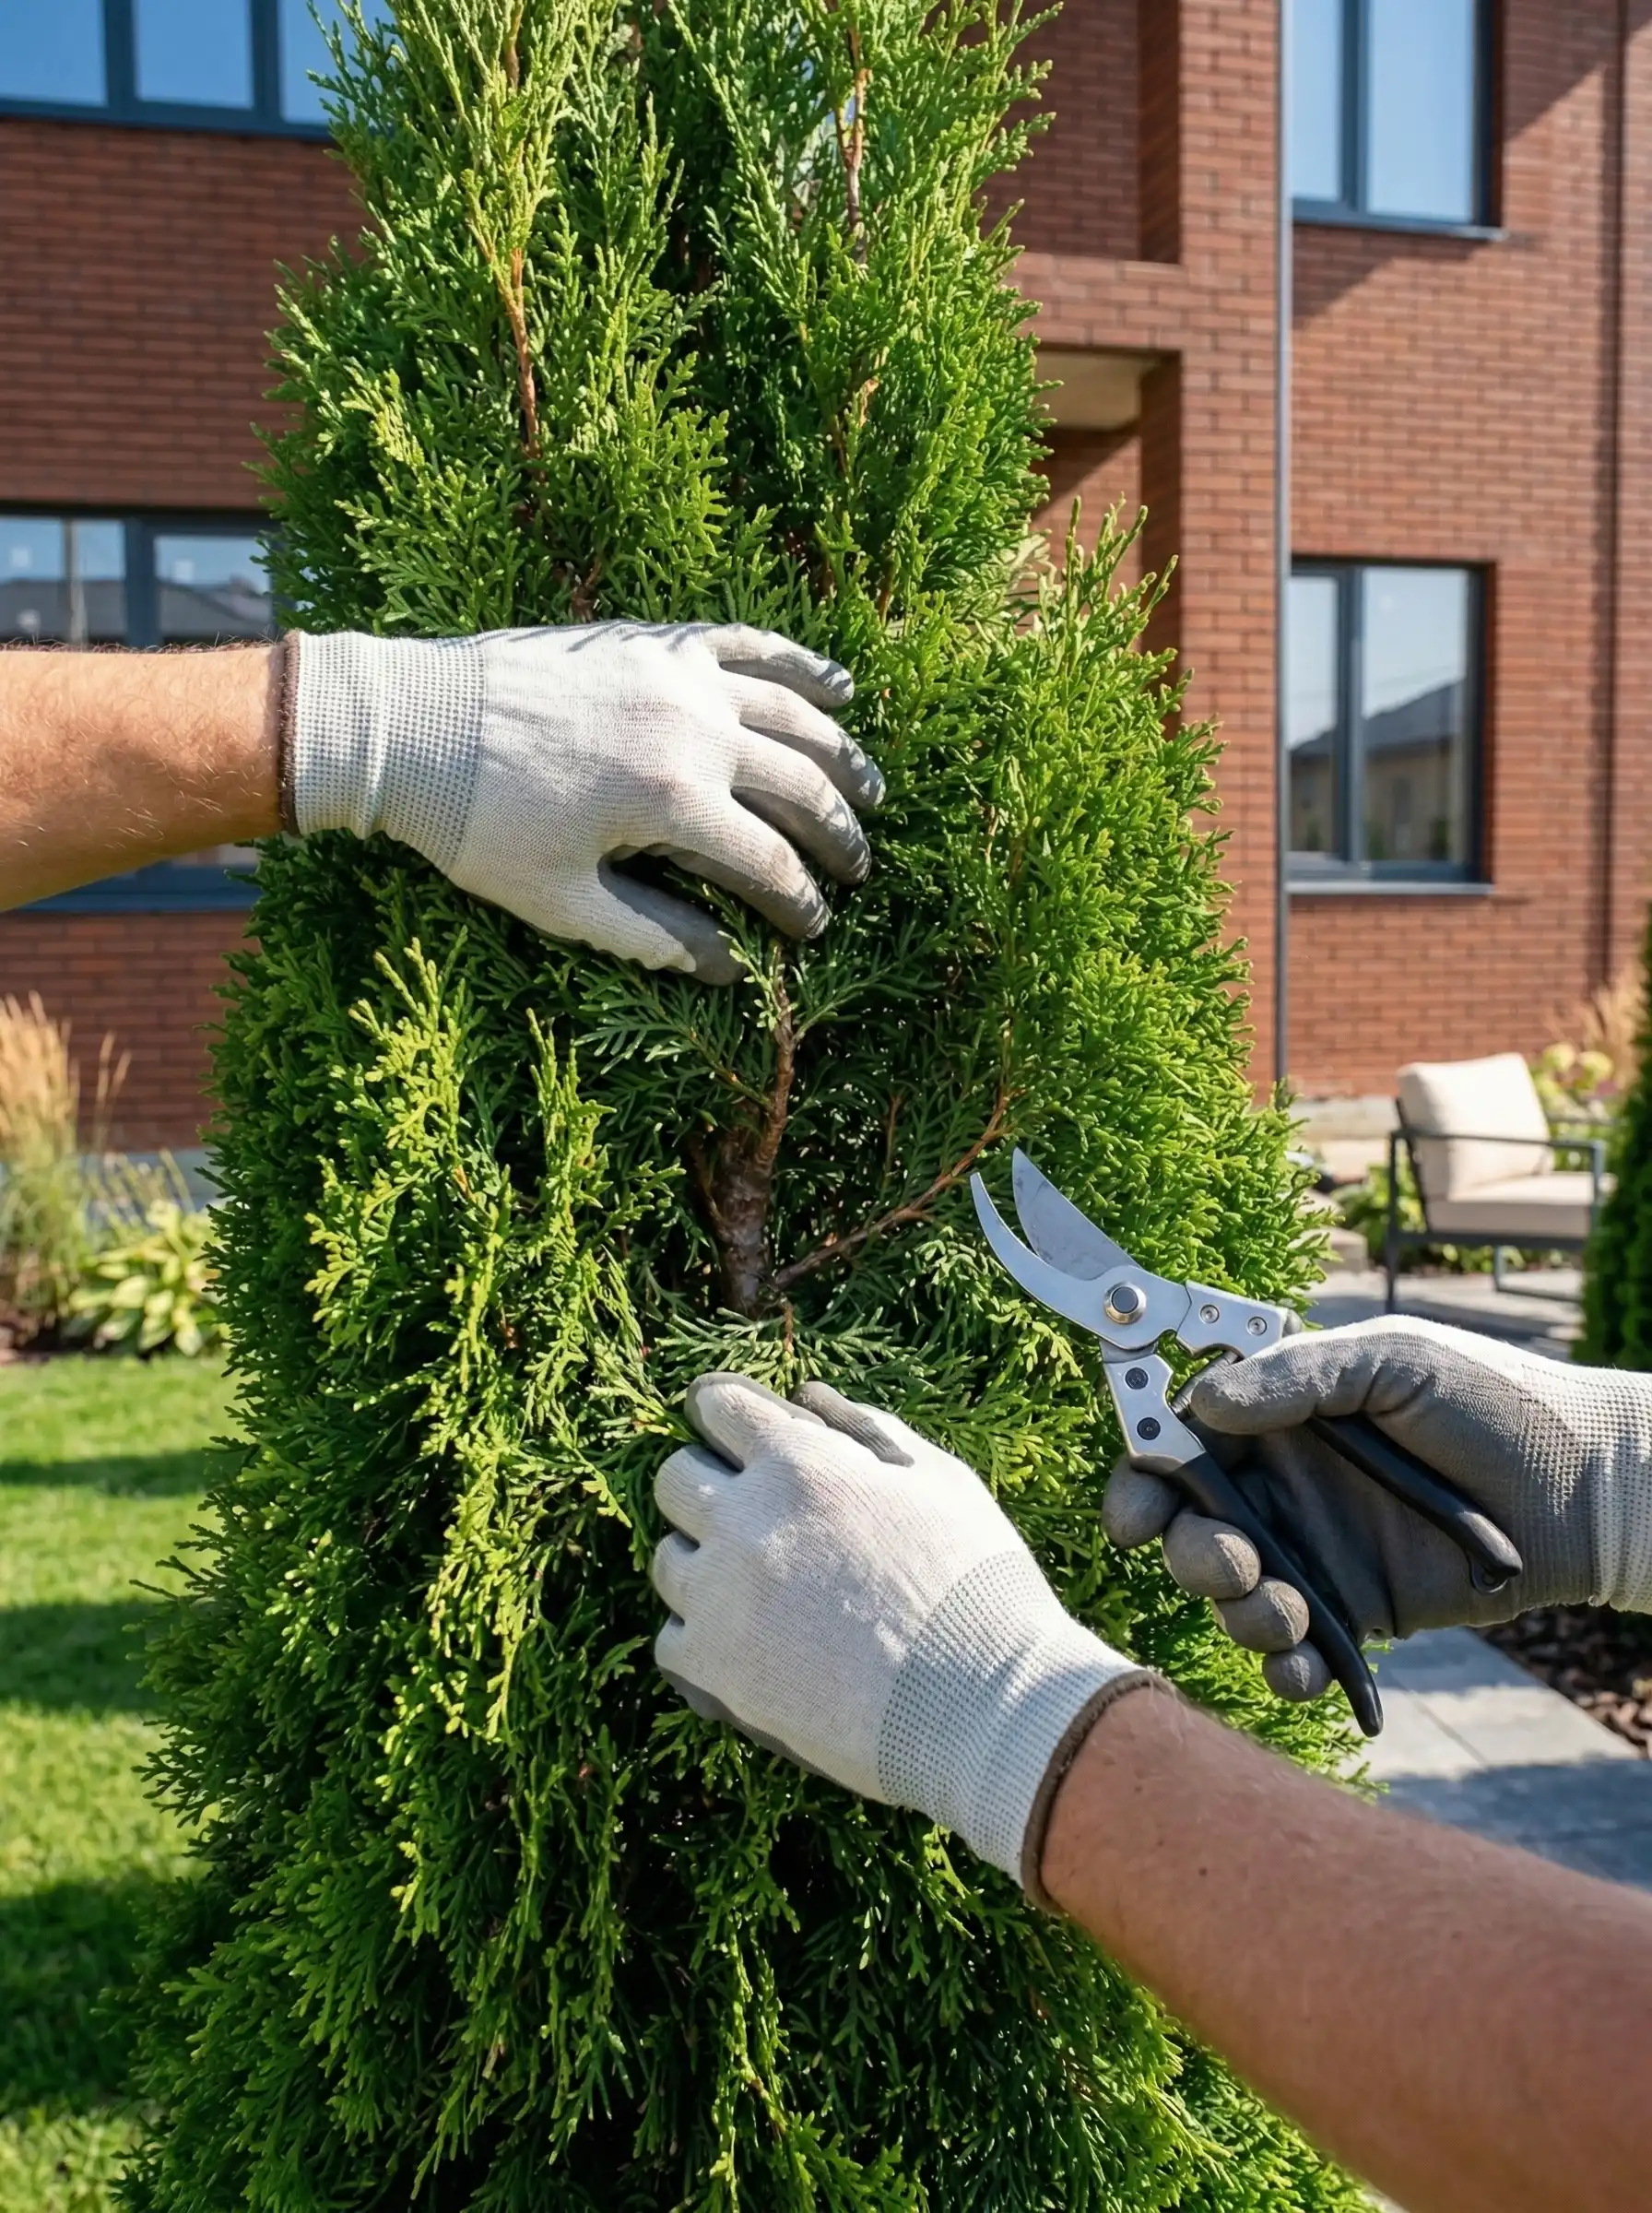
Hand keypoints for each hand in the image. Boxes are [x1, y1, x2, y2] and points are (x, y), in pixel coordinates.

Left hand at [286, 621, 882, 981]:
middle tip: (860, 867)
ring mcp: (679, 677)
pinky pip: (747, 644)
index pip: (770, 862)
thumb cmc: (476, 823)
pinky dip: (799, 663)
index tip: (818, 928)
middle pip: (800, 786)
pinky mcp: (656, 641)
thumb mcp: (560, 901)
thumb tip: (723, 967)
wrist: (412, 724)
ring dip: (841, 753)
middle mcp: (693, 731)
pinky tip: (837, 686)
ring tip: (871, 789)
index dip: (802, 902)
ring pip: (792, 712)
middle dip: (839, 834)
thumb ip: (650, 936)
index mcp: (672, 802)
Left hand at [651, 1374, 1151, 1891]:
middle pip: (674, 1479)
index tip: (734, 1432)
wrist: (985, 1708)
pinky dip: (703, 1639)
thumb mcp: (940, 1479)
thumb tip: (806, 1397)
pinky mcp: (713, 1671)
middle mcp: (744, 1523)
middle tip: (753, 1514)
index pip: (716, 1405)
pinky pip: (671, 1639)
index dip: (724, 1414)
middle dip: (708, 1484)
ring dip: (703, 1563)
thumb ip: (866, 1427)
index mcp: (800, 1464)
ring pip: (667, 1560)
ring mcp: (720, 1599)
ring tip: (762, 1590)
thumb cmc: (978, 1584)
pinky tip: (752, 1646)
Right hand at [1104, 1317, 1651, 1701]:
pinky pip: (1293, 1652)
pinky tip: (1304, 1667)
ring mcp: (1315, 1550)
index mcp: (1278, 1415)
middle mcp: (1283, 1483)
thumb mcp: (1393, 1362)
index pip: (1181, 1439)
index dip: (1144, 1472)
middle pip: (1188, 1526)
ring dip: (1239, 1611)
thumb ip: (1297, 1375)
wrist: (1586, 1489)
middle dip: (1187, 1551)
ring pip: (1233, 1595)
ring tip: (1287, 1610)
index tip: (1136, 1510)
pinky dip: (1284, 1669)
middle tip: (1230, 1561)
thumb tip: (1201, 1401)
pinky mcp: (1355, 1613)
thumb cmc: (1492, 1400)